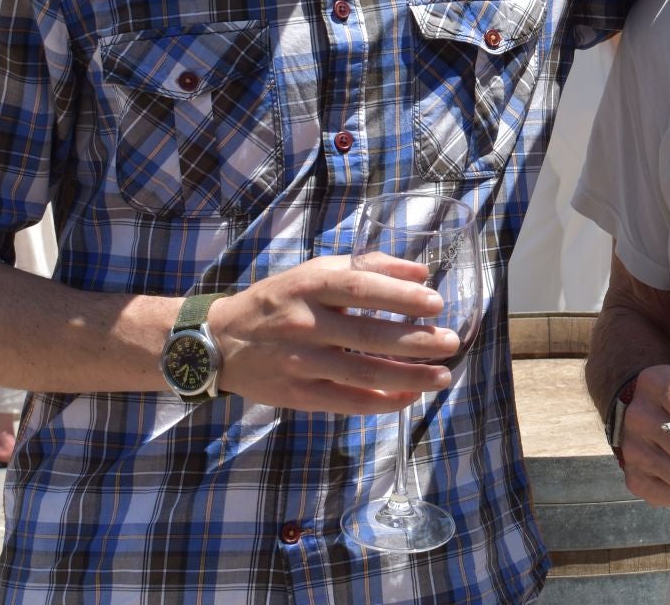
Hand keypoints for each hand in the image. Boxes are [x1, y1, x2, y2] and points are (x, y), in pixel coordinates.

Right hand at [212, 254, 460, 414]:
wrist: (220, 341)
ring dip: (408, 376)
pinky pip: (347, 401)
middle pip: (367, 335)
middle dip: (415, 341)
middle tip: (450, 342)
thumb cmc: (278, 300)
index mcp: (309, 286)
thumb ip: (366, 268)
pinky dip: (381, 401)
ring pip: (362, 372)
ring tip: (443, 375)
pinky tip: (409, 396)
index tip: (435, 303)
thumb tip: (420, 274)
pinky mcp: (298, 395)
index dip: (400, 297)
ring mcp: (301, 362)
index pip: (360, 289)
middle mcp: (304, 324)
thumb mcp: (314, 272)